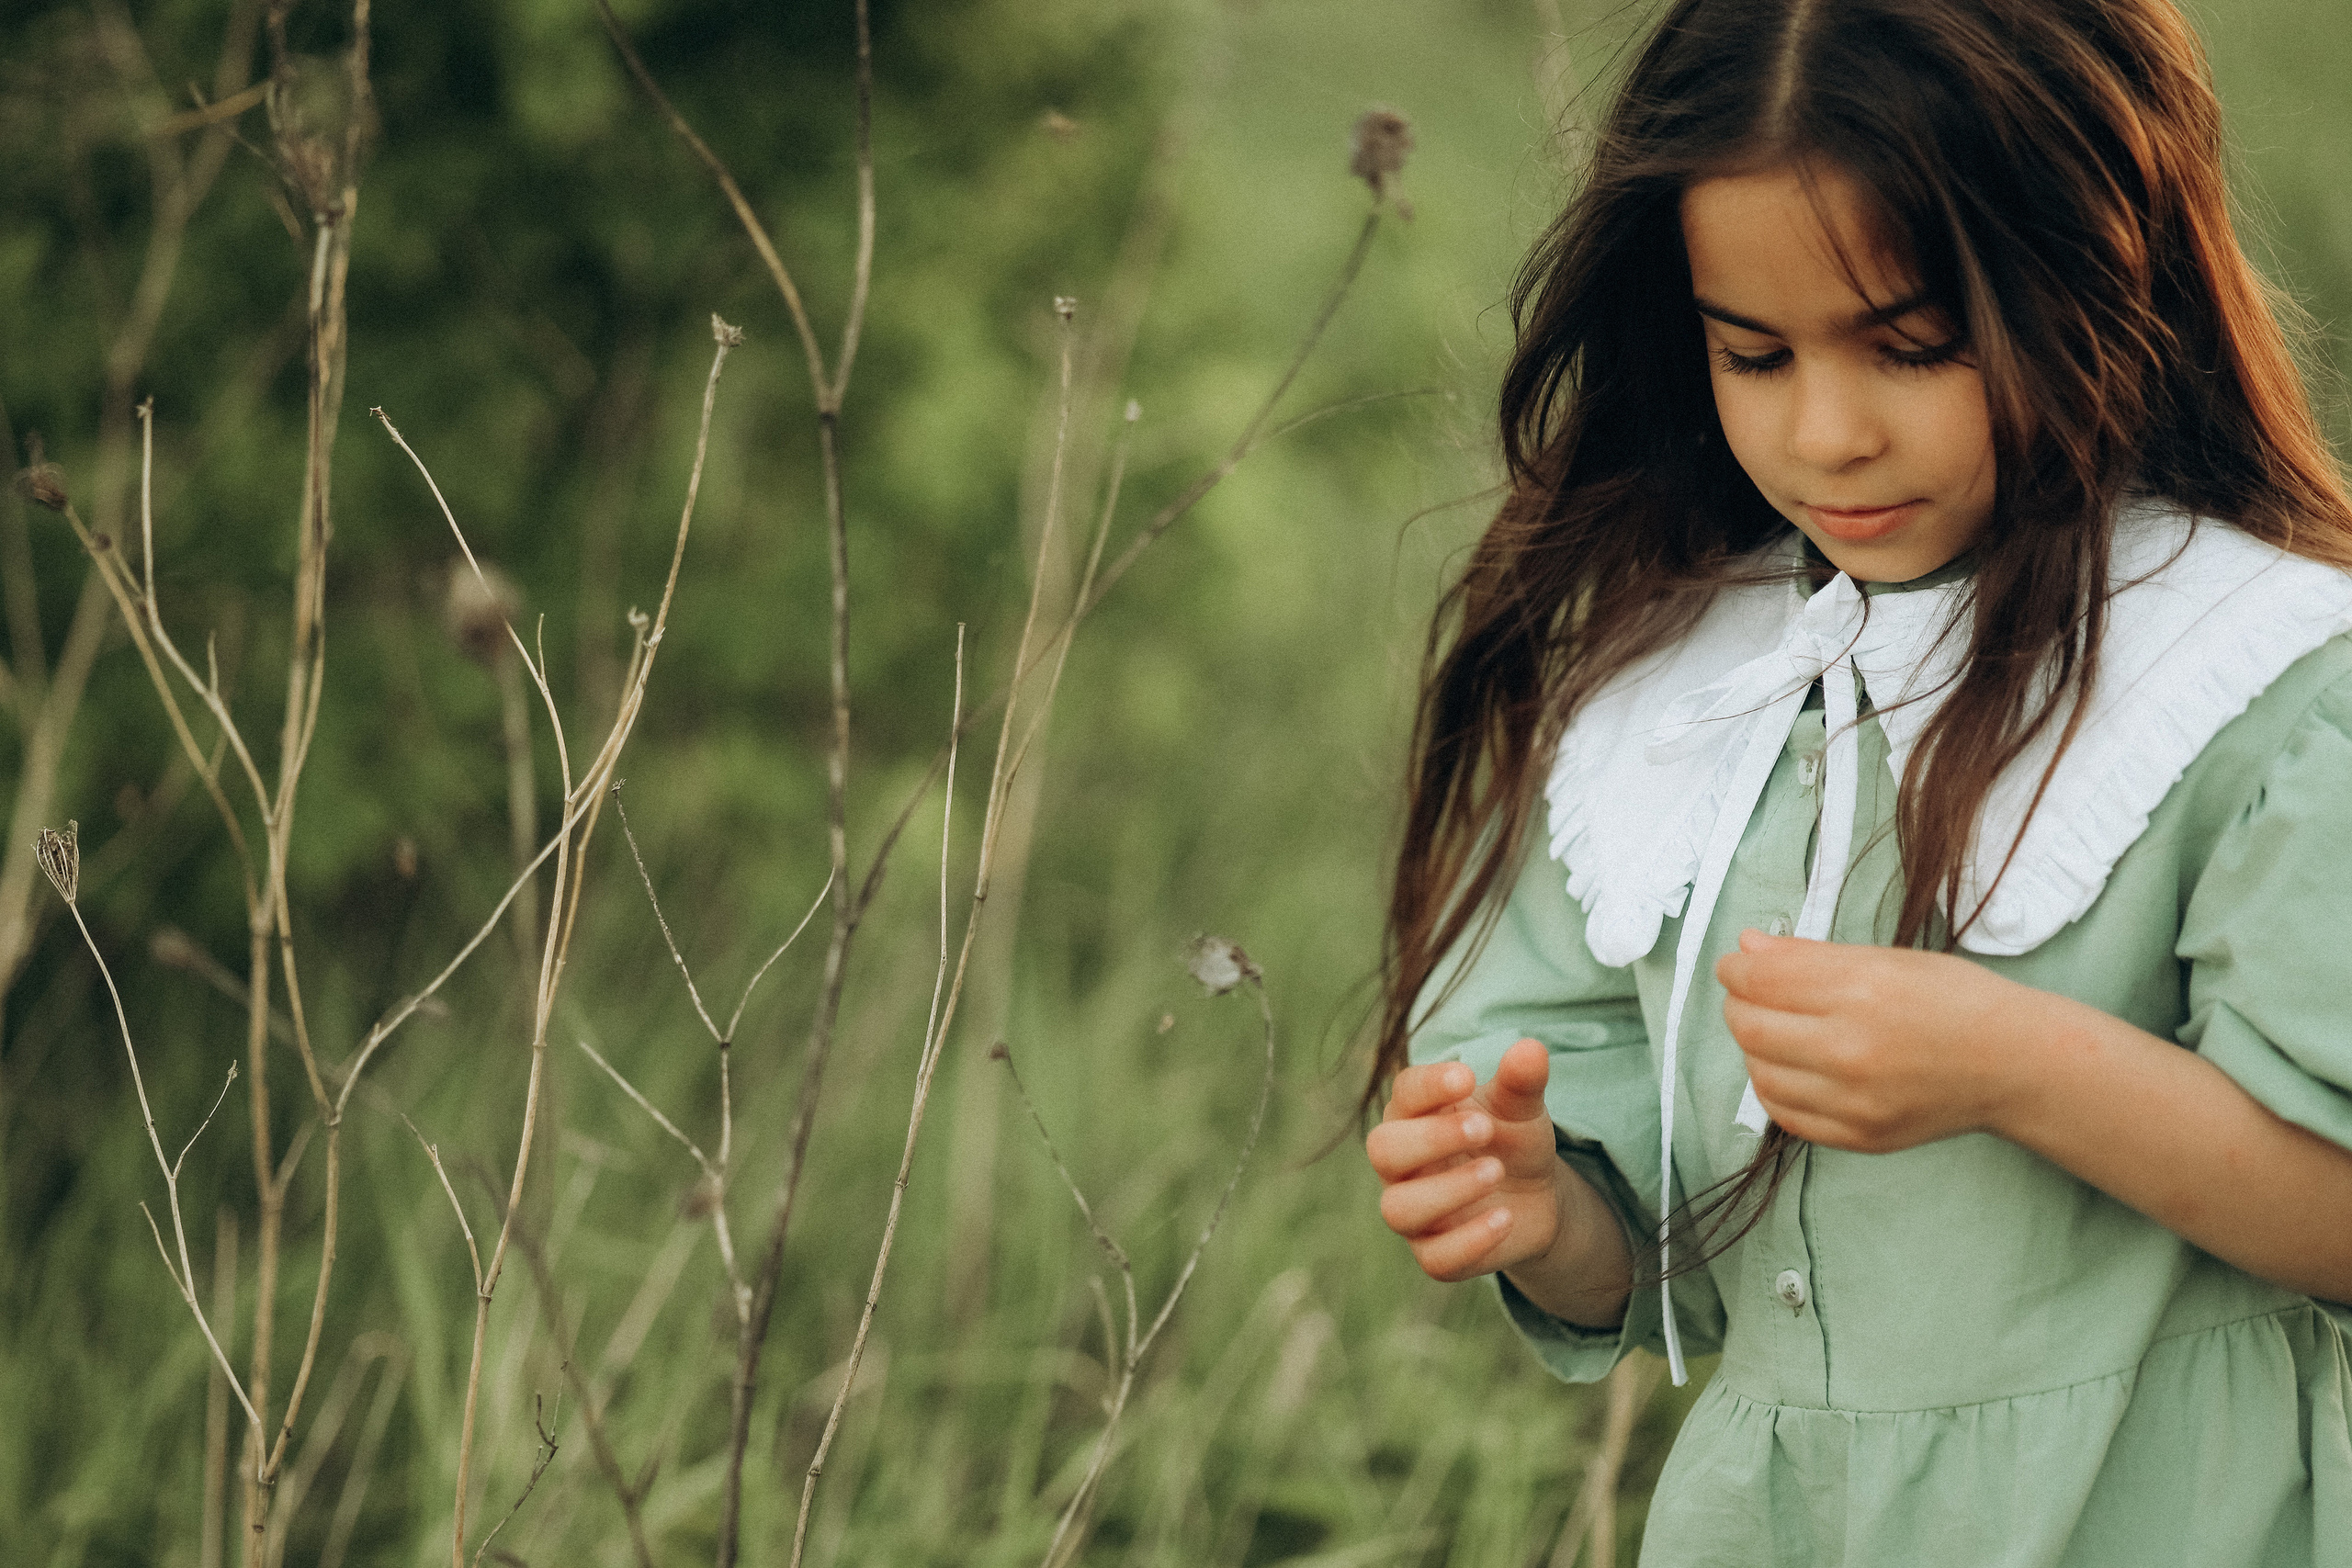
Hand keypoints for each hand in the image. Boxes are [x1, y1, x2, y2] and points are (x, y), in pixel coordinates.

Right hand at [1366, 1039, 1564, 1282]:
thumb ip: (1521, 1082)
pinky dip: (1469, 1240)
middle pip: (1383, 1151)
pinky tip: (1504, 1218)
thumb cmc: (1510, 1139)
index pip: (1402, 1094)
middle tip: (1484, 1128)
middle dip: (1431, 1138)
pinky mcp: (1435, 1254)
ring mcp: (1414, 1213)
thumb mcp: (1521, 1109)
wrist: (1536, 1196)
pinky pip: (1434, 1259)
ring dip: (1447, 1190)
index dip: (1429, 1086)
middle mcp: (1401, 1165)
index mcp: (1413, 1116)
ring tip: (1496, 1169)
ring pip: (1399, 1209)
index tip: (1467, 1077)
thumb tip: (1532, 1049)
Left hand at [1716, 930, 2046, 1152]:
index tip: (1734, 965)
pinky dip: (1773, 1086)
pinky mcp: (1859, 1136)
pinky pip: (1784, 1113)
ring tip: (1774, 1030)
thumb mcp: (1887, 959)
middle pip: (1750, 1027)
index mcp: (1862, 991)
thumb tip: (1747, 946)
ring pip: (1759, 1072)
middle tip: (1748, 994)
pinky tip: (1789, 1067)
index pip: (1761, 980)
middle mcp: (1853, 1049)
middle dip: (1737, 1005)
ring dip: (1752, 1047)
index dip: (1735, 968)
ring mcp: (1855, 1101)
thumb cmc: (1955, 1000)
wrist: (2013, 1065)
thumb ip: (1809, 956)